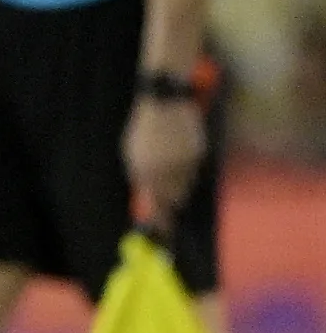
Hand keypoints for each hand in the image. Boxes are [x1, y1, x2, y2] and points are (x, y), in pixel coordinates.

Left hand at [124, 96, 205, 223]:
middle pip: (175, 198)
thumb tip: (148, 197)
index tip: (163, 229)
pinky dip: (188, 169)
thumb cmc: (144, 129)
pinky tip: (180, 159)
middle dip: (172, 203)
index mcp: (146, 172)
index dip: (161, 220)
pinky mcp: (199, 153)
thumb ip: (140, 176)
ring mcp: (185, 162)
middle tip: (171, 205)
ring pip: (187, 185)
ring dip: (180, 185)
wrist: (164, 103)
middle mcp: (167, 171)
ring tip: (172, 173)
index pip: (157, 205)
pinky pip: (195, 170)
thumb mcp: (132, 154)